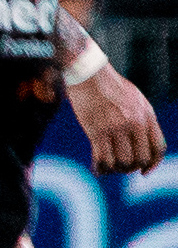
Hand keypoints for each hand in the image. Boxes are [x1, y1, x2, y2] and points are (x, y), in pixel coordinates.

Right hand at [71, 63, 167, 177]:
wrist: (89, 76)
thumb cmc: (111, 86)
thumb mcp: (136, 100)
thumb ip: (143, 119)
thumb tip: (143, 140)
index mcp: (147, 116)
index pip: (158, 148)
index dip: (153, 164)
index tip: (144, 171)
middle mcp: (134, 124)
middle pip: (140, 159)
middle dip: (132, 167)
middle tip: (122, 166)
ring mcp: (115, 128)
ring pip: (122, 162)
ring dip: (115, 169)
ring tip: (109, 166)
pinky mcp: (96, 131)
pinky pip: (102, 158)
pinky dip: (100, 168)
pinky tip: (97, 169)